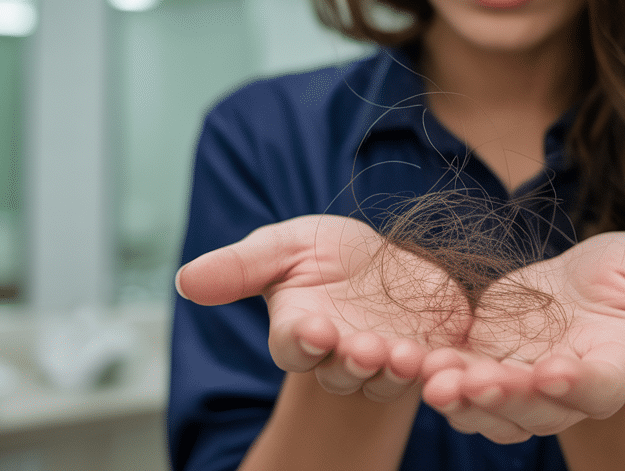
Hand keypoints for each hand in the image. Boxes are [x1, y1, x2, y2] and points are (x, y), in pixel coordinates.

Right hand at [176, 214, 471, 401]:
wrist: (386, 262)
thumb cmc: (326, 255)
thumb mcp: (285, 246)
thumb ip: (240, 266)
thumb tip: (185, 279)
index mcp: (300, 330)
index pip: (293, 344)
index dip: (301, 341)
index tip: (312, 329)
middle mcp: (339, 354)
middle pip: (339, 370)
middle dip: (350, 361)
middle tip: (363, 349)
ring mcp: (384, 360)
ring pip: (384, 378)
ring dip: (392, 369)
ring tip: (402, 354)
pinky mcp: (427, 356)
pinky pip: (430, 372)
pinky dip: (434, 369)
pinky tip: (439, 358)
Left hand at [419, 232, 624, 442]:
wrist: (587, 282)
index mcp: (614, 368)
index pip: (596, 387)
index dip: (574, 385)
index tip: (551, 372)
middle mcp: (567, 392)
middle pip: (535, 408)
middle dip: (503, 396)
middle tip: (472, 380)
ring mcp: (523, 386)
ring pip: (492, 411)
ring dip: (463, 400)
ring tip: (433, 380)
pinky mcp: (487, 368)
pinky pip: (461, 386)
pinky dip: (438, 379)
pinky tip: (414, 363)